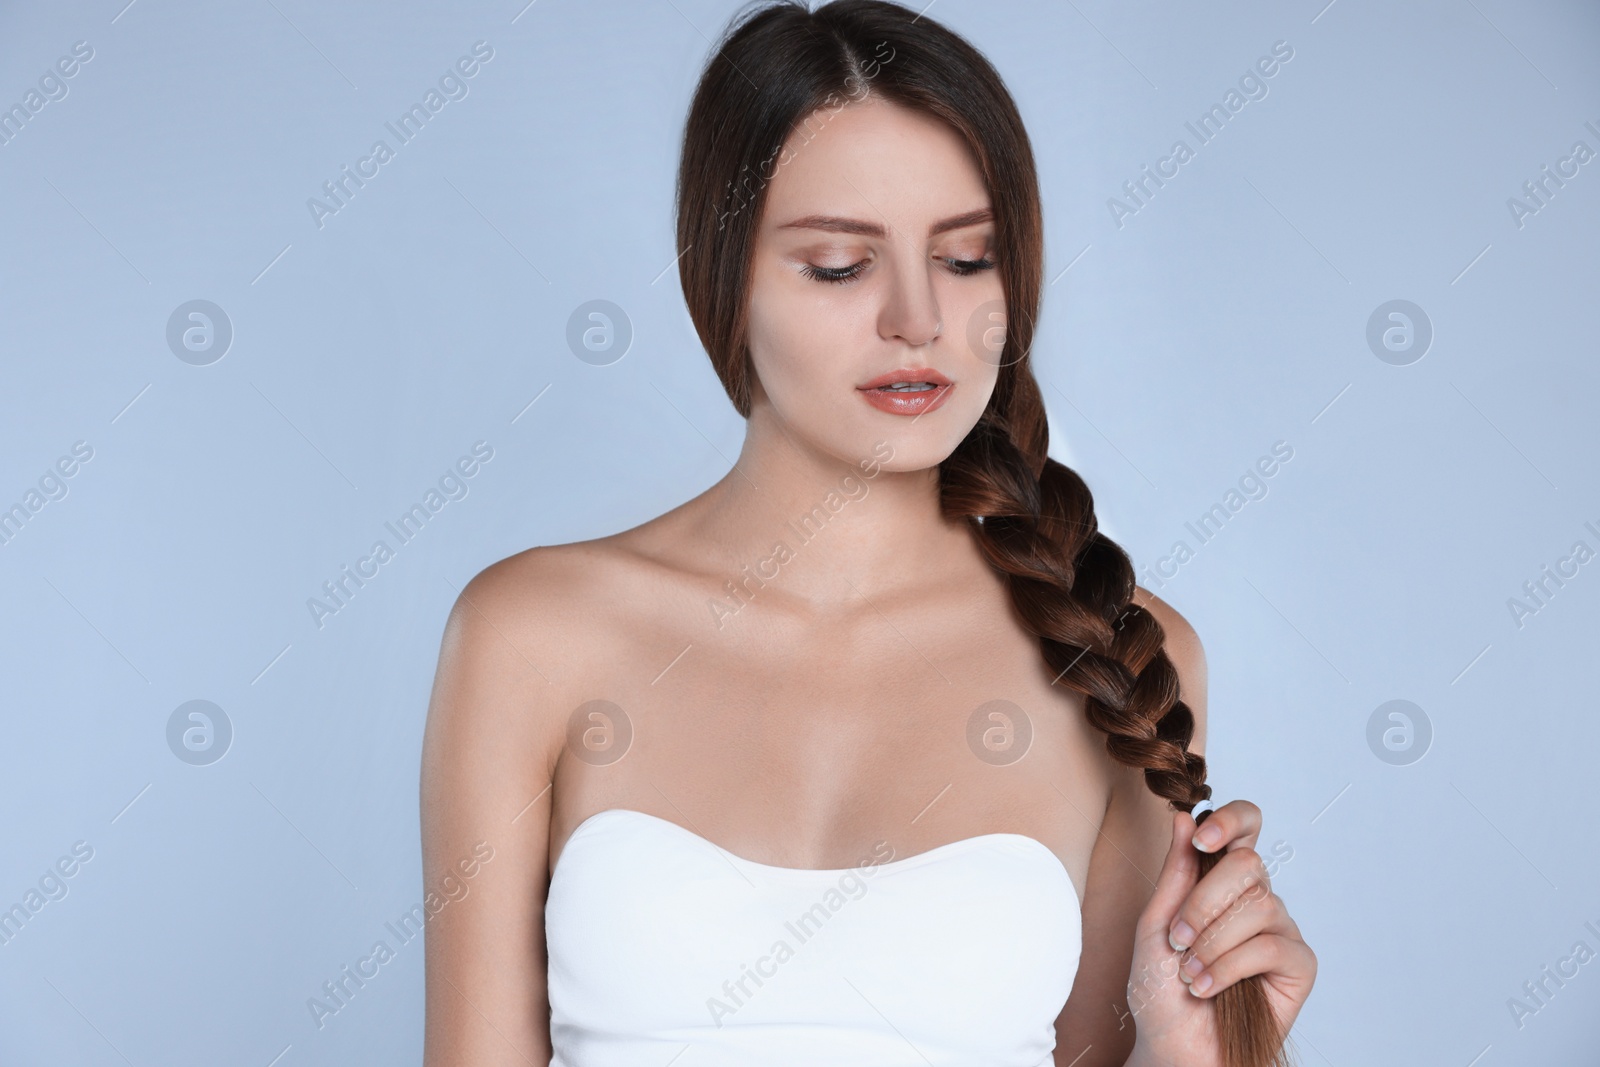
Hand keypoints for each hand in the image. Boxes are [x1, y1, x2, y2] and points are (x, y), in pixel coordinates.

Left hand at [1122, 801, 1315, 1066]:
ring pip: (1259, 905)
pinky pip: (1271, 945)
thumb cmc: (1161, 990)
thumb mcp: (1155, 925)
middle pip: (1248, 863)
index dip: (1231, 820)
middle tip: (1178, 938)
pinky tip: (1207, 987)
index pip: (1246, 825)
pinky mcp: (1299, 965)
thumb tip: (1183, 818)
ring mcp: (1280, 929)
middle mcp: (1256, 898)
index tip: (1200, 838)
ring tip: (1188, 971)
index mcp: (1222, 879)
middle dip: (1204, 901)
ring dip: (1212, 942)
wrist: (1174, 1047)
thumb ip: (1175, 874)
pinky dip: (1229, 967)